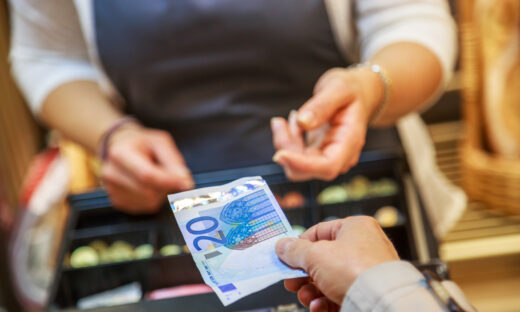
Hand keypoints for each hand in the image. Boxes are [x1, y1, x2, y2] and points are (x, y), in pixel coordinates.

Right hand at [102, 124, 193, 213]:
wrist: (119, 147)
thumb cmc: (142, 143)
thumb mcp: (160, 142)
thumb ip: (174, 161)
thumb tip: (186, 183)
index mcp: (120, 154)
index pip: (147, 175)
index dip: (170, 182)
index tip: (186, 184)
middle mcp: (112, 173)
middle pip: (149, 192)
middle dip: (166, 187)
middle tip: (169, 175)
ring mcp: (112, 190)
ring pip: (149, 202)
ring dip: (161, 194)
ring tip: (156, 178)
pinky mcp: (117, 202)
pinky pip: (145, 208)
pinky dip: (153, 199)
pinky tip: (148, 186)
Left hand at [271, 67, 383, 180]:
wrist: (359, 94)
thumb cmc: (351, 90)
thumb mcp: (339, 87)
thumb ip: (322, 105)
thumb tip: (303, 122)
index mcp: (350, 141)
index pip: (328, 166)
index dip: (303, 165)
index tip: (280, 154)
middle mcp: (340, 156)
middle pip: (307, 169)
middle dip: (287, 148)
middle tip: (280, 121)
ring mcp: (327, 157)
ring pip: (297, 166)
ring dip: (285, 144)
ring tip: (291, 116)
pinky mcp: (316, 155)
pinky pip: (295, 157)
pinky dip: (287, 141)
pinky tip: (293, 122)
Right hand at [275, 216, 398, 310]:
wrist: (380, 302)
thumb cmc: (355, 270)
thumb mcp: (316, 255)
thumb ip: (295, 251)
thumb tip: (282, 246)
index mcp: (355, 228)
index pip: (319, 232)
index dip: (300, 245)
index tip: (286, 257)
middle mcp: (363, 247)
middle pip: (322, 259)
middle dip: (303, 275)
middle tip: (291, 282)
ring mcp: (365, 272)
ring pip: (328, 280)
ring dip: (311, 291)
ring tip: (306, 297)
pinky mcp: (364, 292)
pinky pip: (338, 294)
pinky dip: (325, 301)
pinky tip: (319, 306)